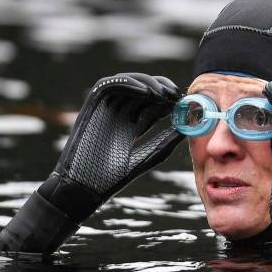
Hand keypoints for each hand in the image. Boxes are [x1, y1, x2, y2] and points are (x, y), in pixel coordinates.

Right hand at [0, 73, 181, 256]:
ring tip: (164, 93)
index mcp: (131, 127)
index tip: (185, 102)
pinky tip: (146, 92)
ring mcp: (105, 110)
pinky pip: (108, 86)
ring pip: (128, 84)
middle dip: (162, 89)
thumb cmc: (113, 179)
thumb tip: (188, 126)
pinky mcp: (91, 107)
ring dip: (147, 83)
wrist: (84, 188)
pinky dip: (127, 83)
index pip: (153, 105)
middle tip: (177, 94)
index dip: (169, 100)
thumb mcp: (148, 156)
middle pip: (143, 91)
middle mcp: (119, 115)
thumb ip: (166, 141)